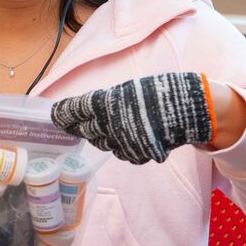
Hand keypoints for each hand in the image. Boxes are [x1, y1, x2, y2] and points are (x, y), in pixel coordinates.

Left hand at [51, 72, 213, 163]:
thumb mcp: (128, 90)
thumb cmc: (159, 92)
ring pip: (103, 143)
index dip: (63, 113)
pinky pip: (122, 152)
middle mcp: (110, 125)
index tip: (55, 114)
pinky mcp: (137, 154)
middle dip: (79, 126)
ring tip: (110, 126)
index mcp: (105, 104)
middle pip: (86, 130)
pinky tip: (131, 135)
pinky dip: (123, 145)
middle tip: (72, 124)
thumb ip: (107, 102)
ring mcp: (123, 143)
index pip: (75, 110)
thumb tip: (87, 110)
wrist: (190, 108)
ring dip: (103, 136)